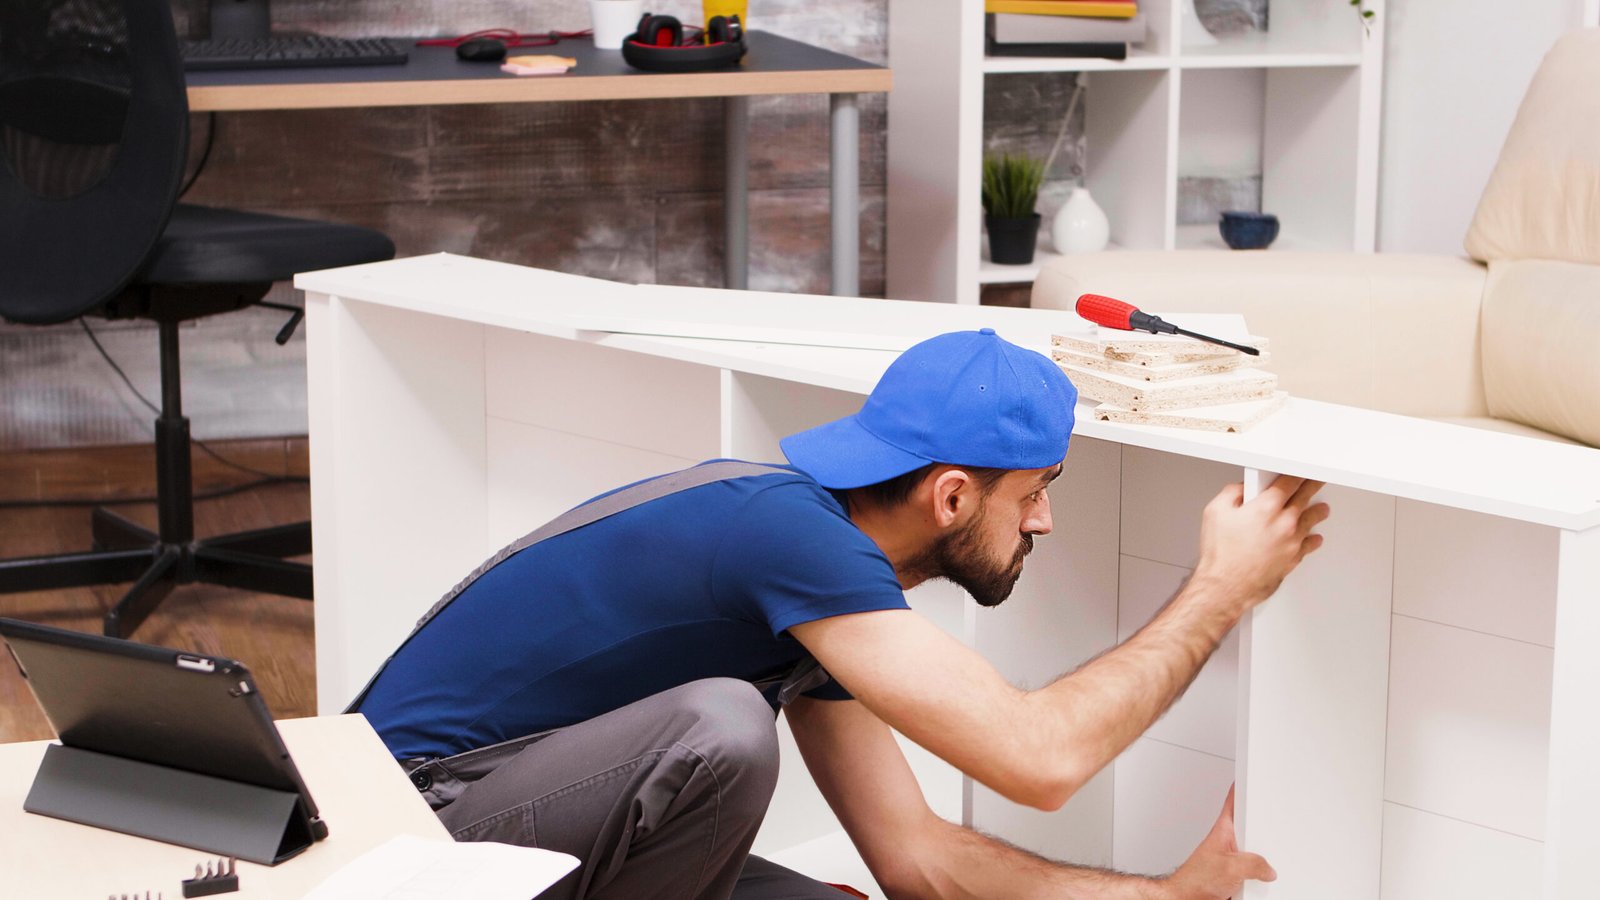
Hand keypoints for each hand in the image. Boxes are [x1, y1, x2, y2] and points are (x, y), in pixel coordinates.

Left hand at [1162, 785, 1274, 899]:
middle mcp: (1228, 840)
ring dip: (1261, 858)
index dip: (1245, 786)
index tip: (1255, 774)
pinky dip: (1259, 873)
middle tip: (1272, 834)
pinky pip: (1254, 869)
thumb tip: (1268, 868)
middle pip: (1252, 827)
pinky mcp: (1235, 873)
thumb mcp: (1232, 867)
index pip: (1235, 800)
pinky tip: (1261, 877)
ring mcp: (1232, 857)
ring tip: (1264, 867)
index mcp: (1224, 828)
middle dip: (1264, 830)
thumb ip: (1254, 864)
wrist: (1186, 898)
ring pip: (1255, 850)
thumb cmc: (1196, 879)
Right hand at [1193, 475, 1328, 613]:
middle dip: (1312, 487)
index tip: (1301, 471)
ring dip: (1318, 512)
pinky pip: (1310, 544)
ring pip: (1312, 520)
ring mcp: (1292, 541)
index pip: (1289, 482)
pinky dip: (1313, 539)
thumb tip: (1243, 490)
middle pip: (1305, 497)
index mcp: (1266, 507)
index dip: (1297, 474)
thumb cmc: (1221, 555)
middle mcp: (1284, 522)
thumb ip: (1232, 493)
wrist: (1226, 586)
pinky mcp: (1294, 558)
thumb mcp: (1215, 512)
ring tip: (1322, 509)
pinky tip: (1314, 537)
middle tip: (1317, 482)